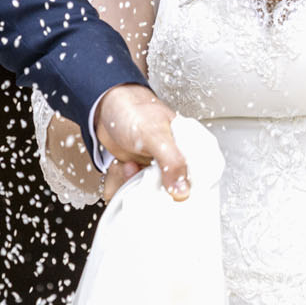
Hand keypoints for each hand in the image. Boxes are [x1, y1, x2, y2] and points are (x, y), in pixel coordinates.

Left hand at [93, 83, 190, 201]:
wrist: (105, 106)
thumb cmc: (133, 110)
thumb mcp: (155, 135)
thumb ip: (172, 162)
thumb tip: (183, 191)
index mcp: (191, 149)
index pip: (200, 182)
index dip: (184, 192)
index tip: (166, 190)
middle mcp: (176, 161)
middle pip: (171, 195)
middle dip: (149, 189)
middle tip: (139, 170)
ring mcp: (157, 170)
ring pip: (148, 197)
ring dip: (131, 184)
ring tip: (128, 165)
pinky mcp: (139, 175)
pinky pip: (131, 193)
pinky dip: (119, 184)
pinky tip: (121, 167)